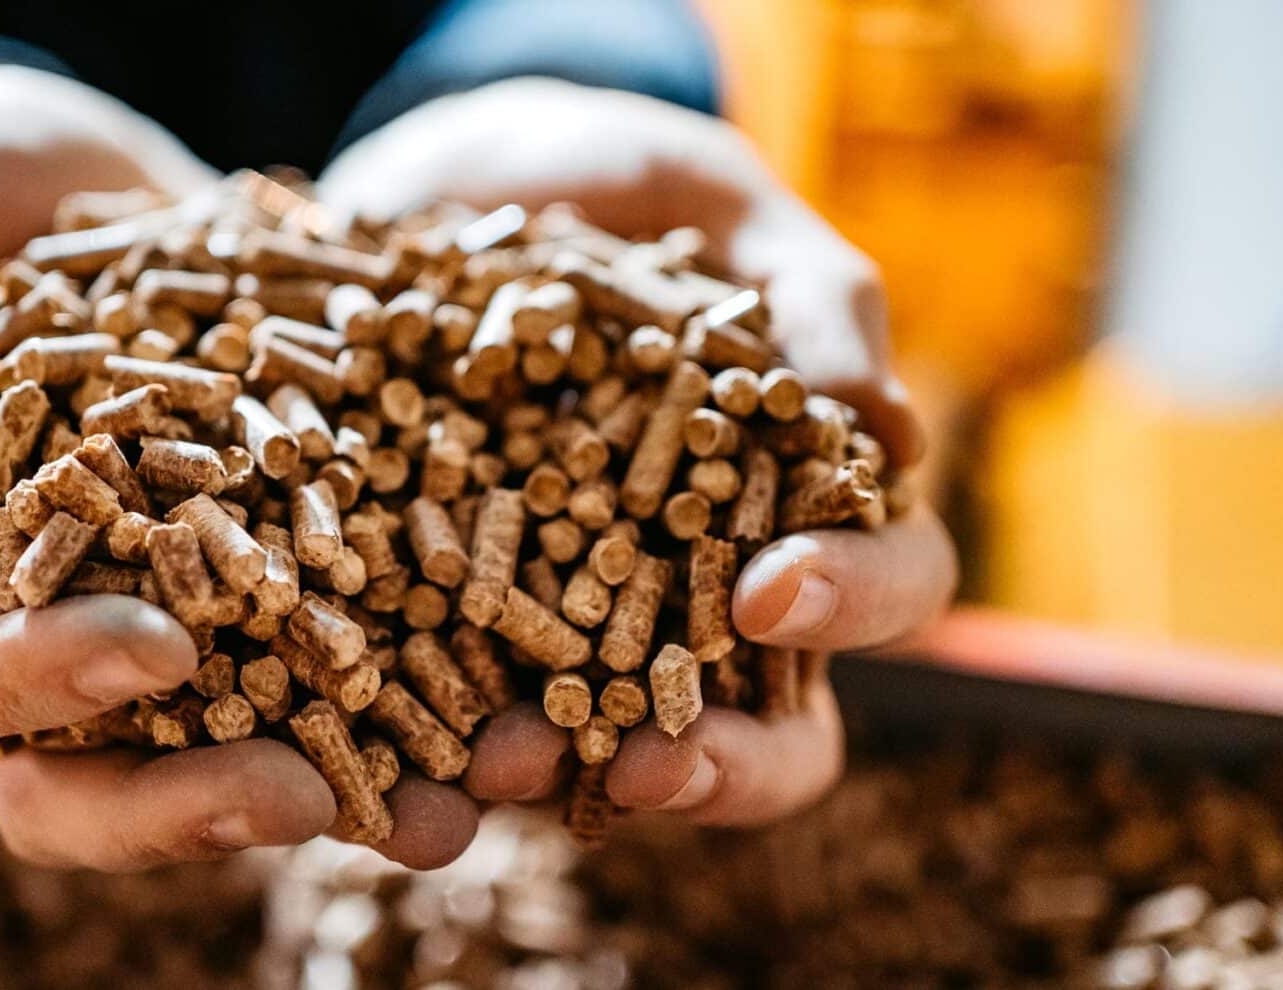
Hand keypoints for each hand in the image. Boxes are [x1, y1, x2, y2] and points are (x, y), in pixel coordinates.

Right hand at [0, 66, 448, 869]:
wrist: (76, 176)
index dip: (34, 679)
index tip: (157, 647)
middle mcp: (29, 637)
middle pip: (79, 779)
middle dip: (187, 803)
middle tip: (302, 796)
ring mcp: (159, 625)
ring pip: (227, 755)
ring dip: (341, 797)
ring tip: (454, 809)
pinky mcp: (271, 587)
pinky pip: (340, 670)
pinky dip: (423, 700)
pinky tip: (521, 709)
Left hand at [322, 78, 957, 825]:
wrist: (429, 188)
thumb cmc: (604, 188)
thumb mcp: (704, 194)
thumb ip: (806, 292)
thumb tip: (889, 430)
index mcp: (802, 498)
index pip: (883, 583)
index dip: (851, 601)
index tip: (772, 593)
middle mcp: (707, 595)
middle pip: (769, 733)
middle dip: (719, 765)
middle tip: (652, 764)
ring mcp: (577, 631)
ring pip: (603, 757)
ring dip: (561, 781)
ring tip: (495, 769)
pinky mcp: (450, 637)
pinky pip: (451, 727)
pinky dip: (427, 758)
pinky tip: (393, 768)